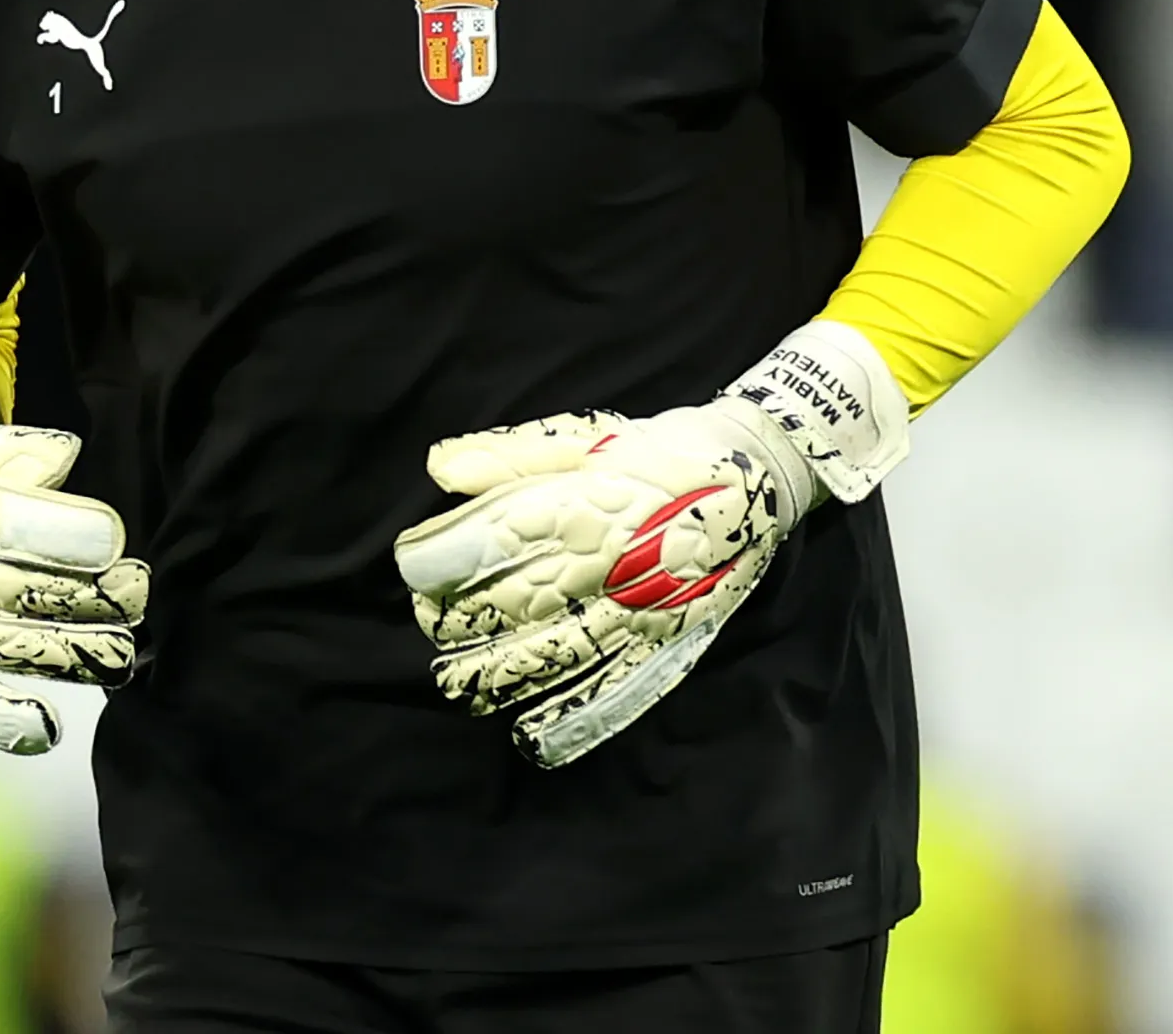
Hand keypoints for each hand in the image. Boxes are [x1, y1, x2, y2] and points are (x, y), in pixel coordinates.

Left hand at [394, 322, 907, 767]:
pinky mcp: (671, 639)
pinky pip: (617, 687)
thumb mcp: (590, 437)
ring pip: (556, 654)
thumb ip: (512, 455)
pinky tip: (530, 736)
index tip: (410, 567)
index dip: (442, 561)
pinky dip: (571, 717)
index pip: (494, 543)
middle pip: (514, 606)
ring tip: (457, 684)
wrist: (762, 470)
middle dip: (458, 622)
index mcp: (587, 508)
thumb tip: (439, 467)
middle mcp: (610, 566)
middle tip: (426, 625)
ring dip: (498, 675)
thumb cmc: (666, 449)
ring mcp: (642, 611)